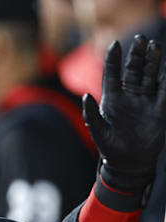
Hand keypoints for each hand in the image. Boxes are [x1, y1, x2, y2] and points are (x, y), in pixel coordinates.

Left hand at [82, 35, 165, 191]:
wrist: (128, 163)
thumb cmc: (109, 148)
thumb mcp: (97, 131)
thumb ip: (90, 113)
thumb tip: (85, 95)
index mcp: (111, 99)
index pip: (112, 75)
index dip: (113, 60)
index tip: (114, 44)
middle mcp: (128, 96)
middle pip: (133, 70)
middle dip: (136, 55)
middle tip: (140, 38)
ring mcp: (144, 101)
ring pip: (149, 76)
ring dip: (151, 61)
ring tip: (153, 45)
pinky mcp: (158, 109)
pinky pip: (163, 90)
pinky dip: (165, 79)